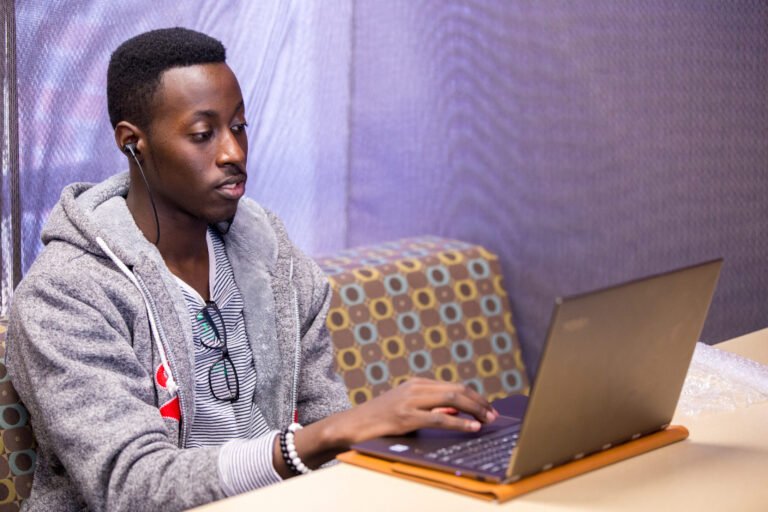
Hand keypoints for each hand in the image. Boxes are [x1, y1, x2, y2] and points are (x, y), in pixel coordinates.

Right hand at [273, 378, 498, 477]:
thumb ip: (430, 408)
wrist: (351, 425)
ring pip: (452, 400)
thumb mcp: (407, 410)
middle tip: (494, 415)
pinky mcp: (406, 416)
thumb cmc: (380, 420)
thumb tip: (457, 413)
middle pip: (457, 390)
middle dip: (479, 402)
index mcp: (417, 384)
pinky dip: (460, 422)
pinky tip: (472, 427)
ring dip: (475, 410)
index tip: (488, 408)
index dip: (475, 396)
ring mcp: (410, 400)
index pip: (454, 386)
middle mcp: (415, 387)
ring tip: (488, 420)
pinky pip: (439, 418)